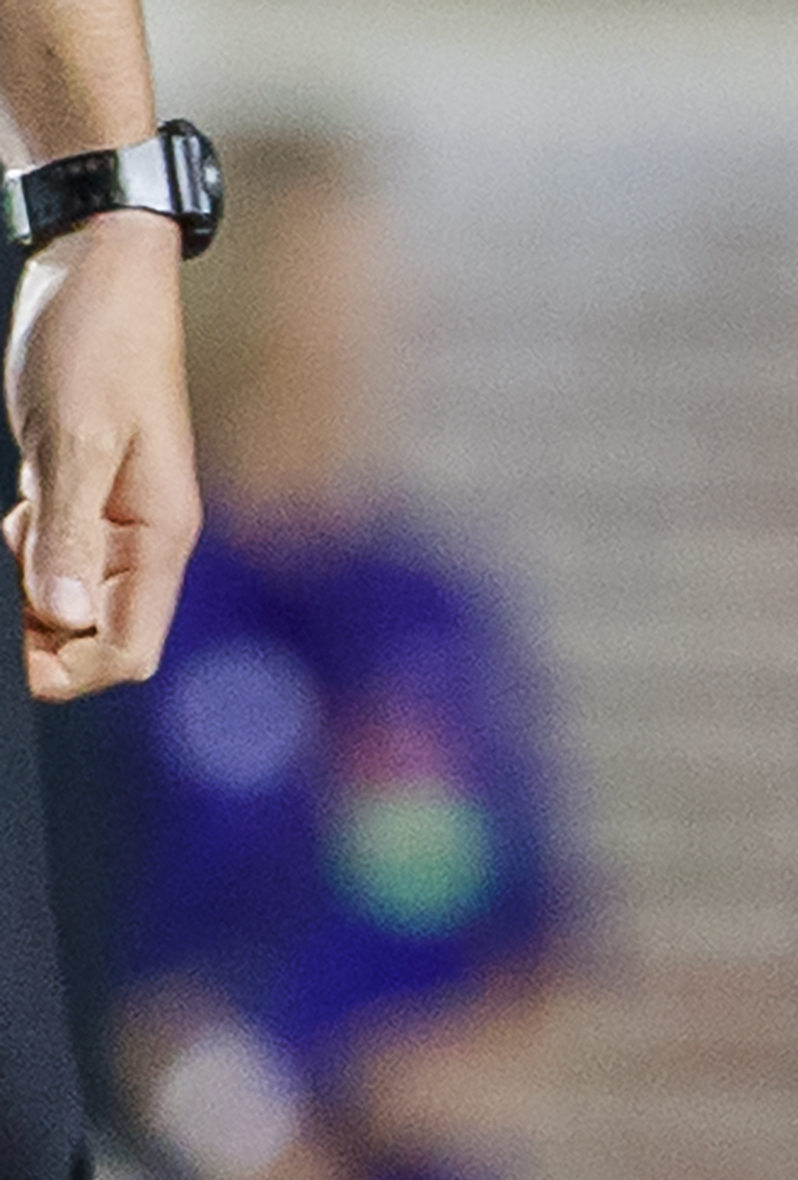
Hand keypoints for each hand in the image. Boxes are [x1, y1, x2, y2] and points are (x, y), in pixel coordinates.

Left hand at [5, 210, 195, 699]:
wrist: (95, 269)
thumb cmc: (97, 345)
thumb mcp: (75, 440)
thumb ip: (66, 533)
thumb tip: (63, 620)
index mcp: (159, 538)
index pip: (129, 648)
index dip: (73, 667)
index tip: (14, 656)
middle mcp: (141, 541)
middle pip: (99, 635)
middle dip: (44, 639)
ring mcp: (111, 519)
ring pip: (69, 601)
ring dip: (25, 598)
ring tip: (0, 543)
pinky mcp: (78, 493)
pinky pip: (50, 557)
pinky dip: (17, 559)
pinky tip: (2, 524)